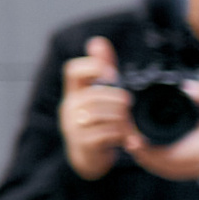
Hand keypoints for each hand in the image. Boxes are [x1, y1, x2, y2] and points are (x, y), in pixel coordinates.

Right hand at [59, 36, 132, 179]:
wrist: (88, 158)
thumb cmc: (96, 122)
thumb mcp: (98, 96)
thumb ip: (101, 69)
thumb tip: (97, 41)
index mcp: (73, 92)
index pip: (73, 71)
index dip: (92, 67)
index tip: (111, 74)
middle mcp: (70, 108)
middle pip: (93, 95)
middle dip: (115, 98)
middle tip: (129, 103)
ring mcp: (74, 127)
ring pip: (100, 115)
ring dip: (120, 117)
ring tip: (128, 120)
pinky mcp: (84, 144)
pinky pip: (105, 133)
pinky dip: (121, 134)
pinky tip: (129, 137)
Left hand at [125, 77, 198, 183]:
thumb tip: (189, 87)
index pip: (167, 156)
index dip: (146, 149)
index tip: (132, 137)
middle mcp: (189, 165)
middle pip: (155, 163)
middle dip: (138, 150)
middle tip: (125, 134)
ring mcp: (183, 170)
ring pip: (155, 166)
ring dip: (140, 154)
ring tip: (128, 138)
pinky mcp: (178, 171)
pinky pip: (158, 167)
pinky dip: (147, 158)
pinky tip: (138, 147)